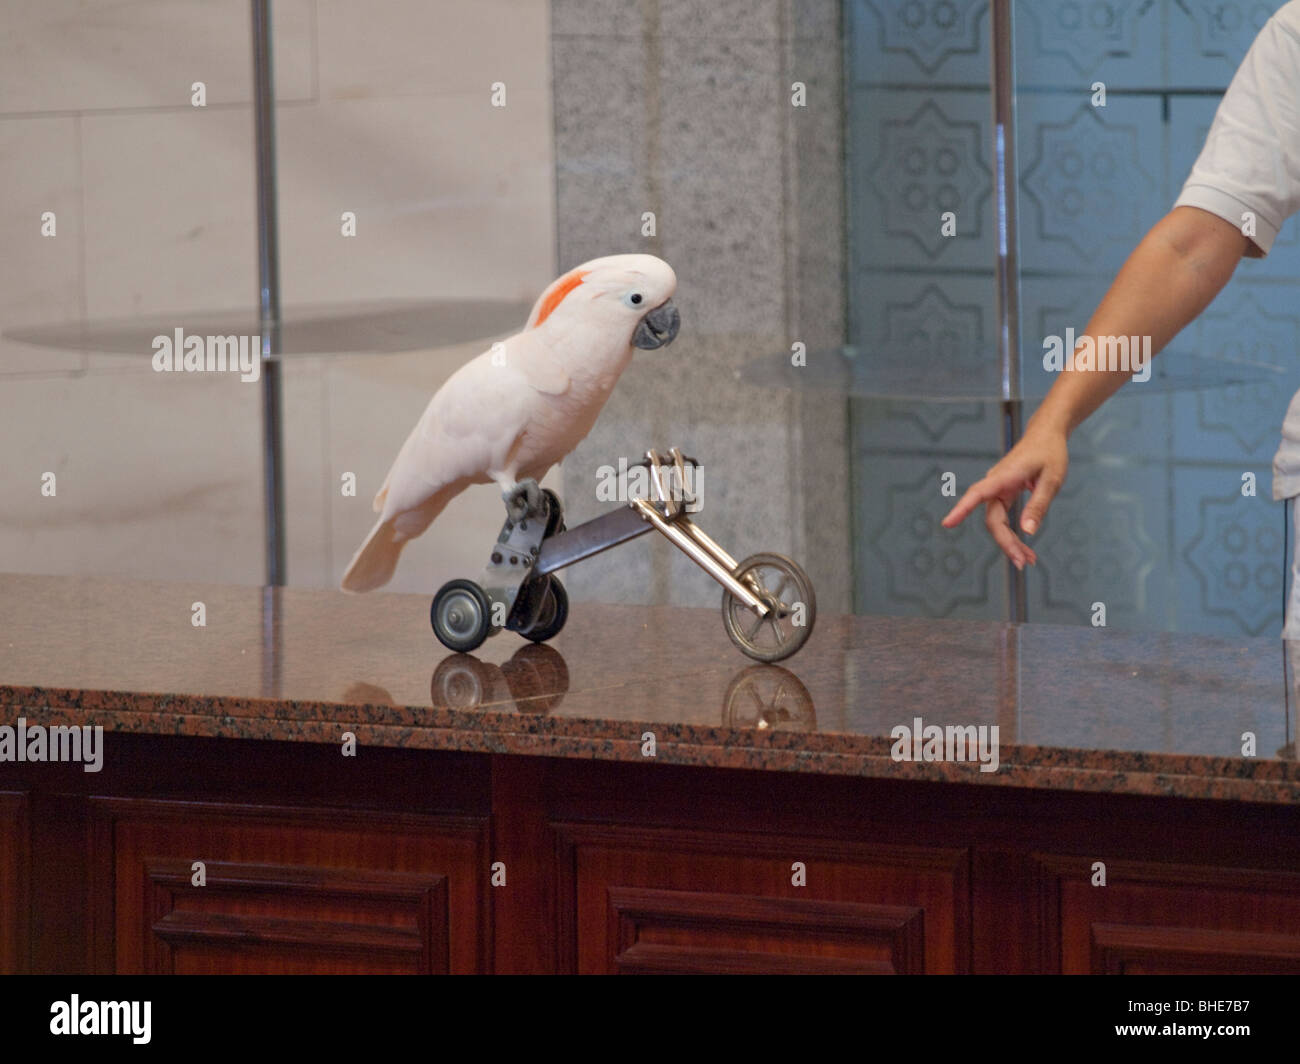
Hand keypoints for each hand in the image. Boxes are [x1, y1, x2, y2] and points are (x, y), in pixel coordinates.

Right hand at [940, 425, 1068, 568]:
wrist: (1045, 435)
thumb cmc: (1050, 453)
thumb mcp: (1052, 479)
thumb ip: (1038, 505)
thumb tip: (1028, 532)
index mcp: (1004, 476)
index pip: (977, 494)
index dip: (962, 509)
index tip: (947, 523)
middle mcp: (996, 484)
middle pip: (993, 520)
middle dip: (1006, 543)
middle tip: (1023, 563)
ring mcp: (998, 490)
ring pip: (998, 523)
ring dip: (1011, 542)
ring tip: (1028, 560)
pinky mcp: (1003, 494)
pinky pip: (1004, 518)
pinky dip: (1014, 534)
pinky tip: (1025, 548)